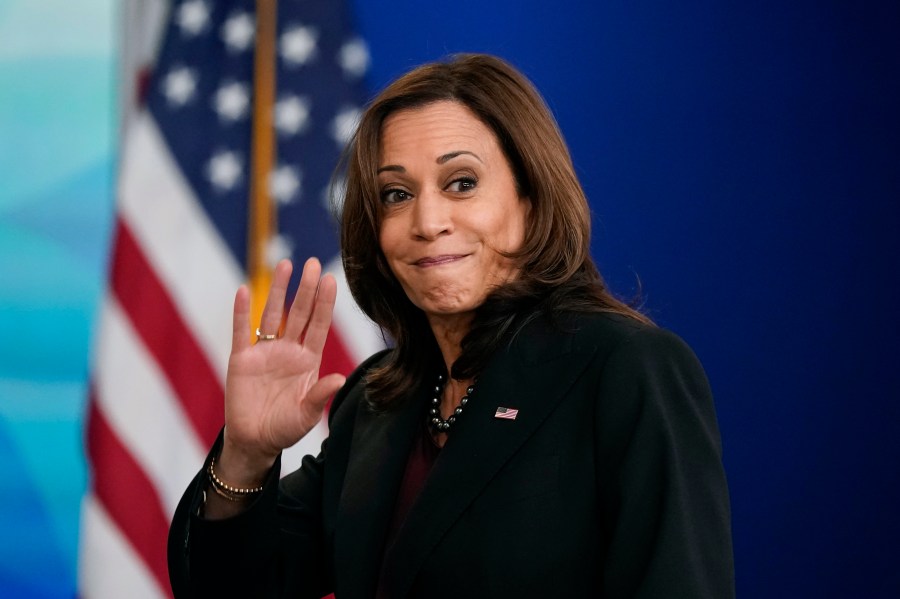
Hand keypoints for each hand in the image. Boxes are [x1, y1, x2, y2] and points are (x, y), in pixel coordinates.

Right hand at [218, 258, 346, 485]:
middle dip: (306, 289)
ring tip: (286, 265)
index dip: (324, 304)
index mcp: (308, 361)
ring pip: (272, 315)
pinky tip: (245, 290)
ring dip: (278, 290)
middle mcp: (288, 350)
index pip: (318, 326)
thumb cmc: (285, 429)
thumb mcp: (306, 415)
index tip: (331, 280)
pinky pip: (241, 331)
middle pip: (298, 313)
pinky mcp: (241, 359)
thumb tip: (339, 378)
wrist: (254, 442)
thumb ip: (320, 395)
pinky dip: (242, 312)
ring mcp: (264, 352)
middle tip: (312, 263)